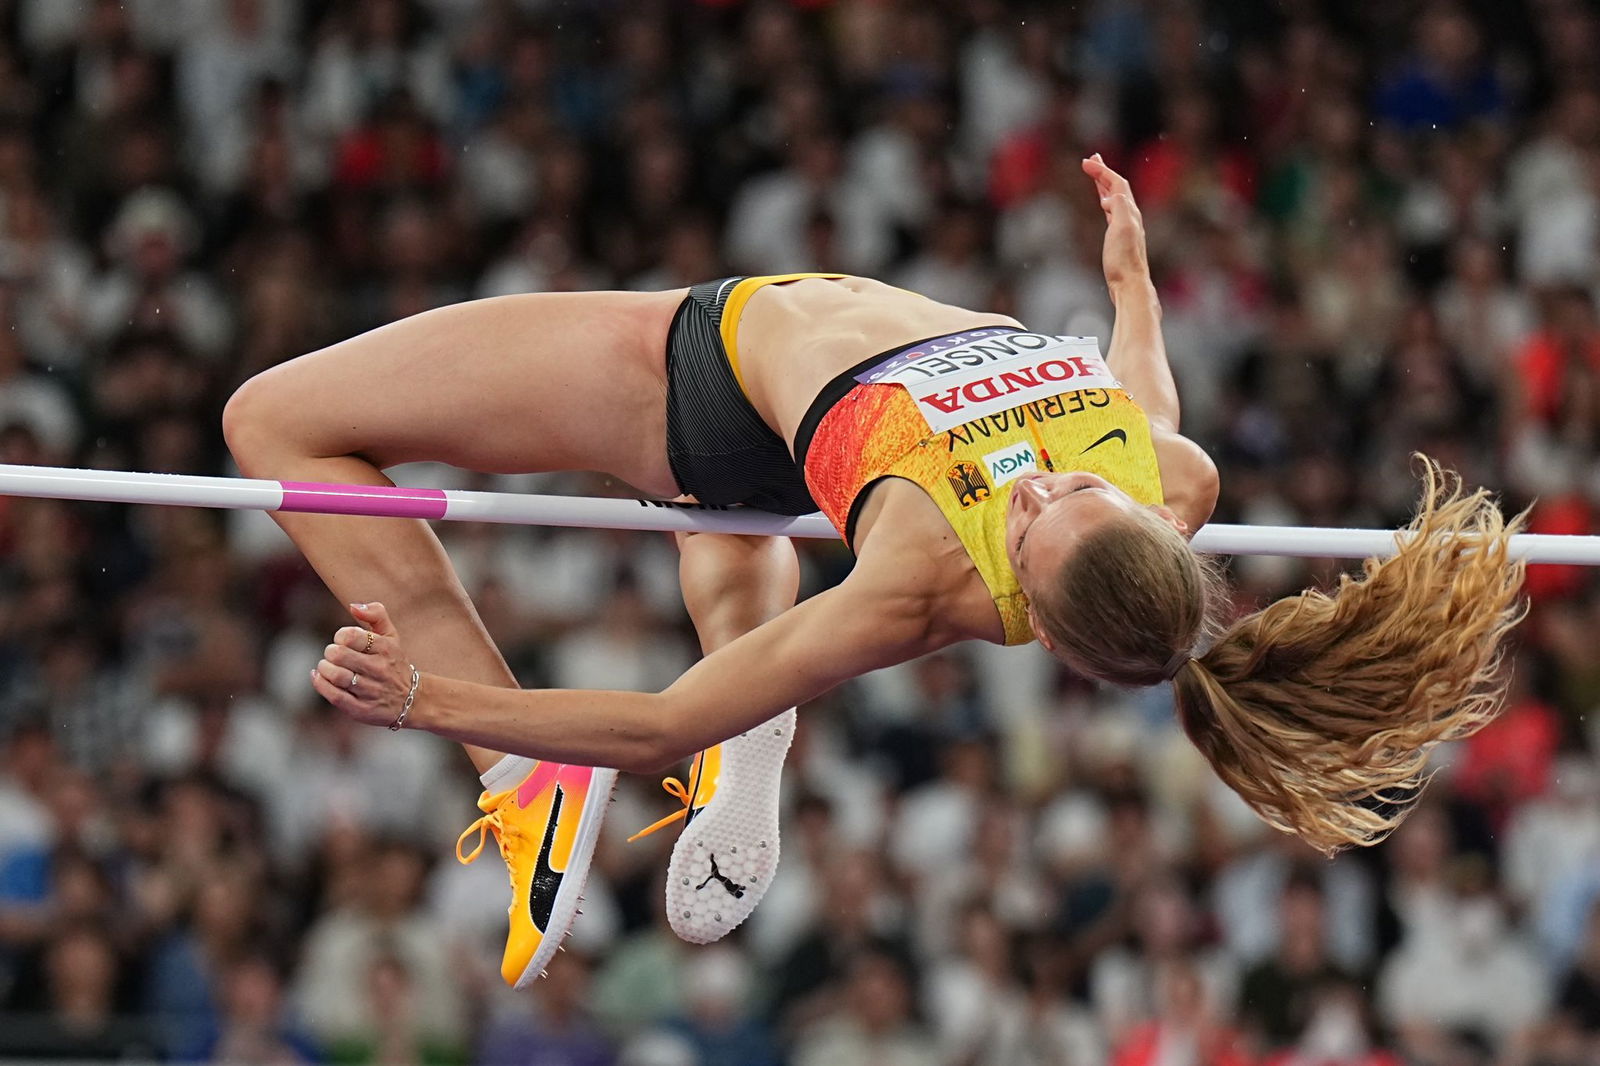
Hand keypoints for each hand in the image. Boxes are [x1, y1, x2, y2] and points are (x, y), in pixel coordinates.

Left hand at [311, 603, 413, 727]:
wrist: (412, 699)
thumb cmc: (394, 663)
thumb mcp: (391, 636)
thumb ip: (376, 614)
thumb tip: (353, 606)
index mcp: (386, 648)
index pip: (350, 636)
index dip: (340, 636)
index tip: (344, 641)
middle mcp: (380, 669)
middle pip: (339, 655)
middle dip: (329, 652)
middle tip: (333, 655)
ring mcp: (371, 691)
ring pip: (335, 675)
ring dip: (324, 668)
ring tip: (327, 667)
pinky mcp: (362, 709)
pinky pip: (334, 696)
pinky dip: (320, 684)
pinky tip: (320, 677)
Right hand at [1082, 153, 1149, 289]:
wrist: (1129, 284)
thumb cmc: (1124, 260)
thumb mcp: (1122, 229)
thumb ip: (1119, 208)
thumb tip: (1112, 195)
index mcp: (1129, 211)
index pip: (1116, 183)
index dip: (1102, 170)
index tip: (1085, 162)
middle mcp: (1130, 216)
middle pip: (1117, 187)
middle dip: (1104, 172)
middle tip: (1091, 159)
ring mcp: (1125, 227)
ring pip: (1115, 198)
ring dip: (1105, 184)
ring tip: (1095, 175)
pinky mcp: (1120, 238)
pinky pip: (1113, 211)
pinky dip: (1106, 201)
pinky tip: (1103, 204)